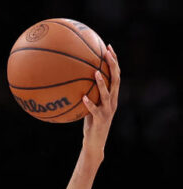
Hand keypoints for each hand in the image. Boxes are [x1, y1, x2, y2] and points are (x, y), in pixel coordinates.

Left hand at [82, 44, 119, 163]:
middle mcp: (113, 101)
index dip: (114, 61)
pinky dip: (90, 103)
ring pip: (107, 94)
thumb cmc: (90, 122)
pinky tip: (83, 97)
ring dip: (102, 83)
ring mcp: (108, 110)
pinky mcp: (100, 120)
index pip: (116, 75)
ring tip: (96, 72)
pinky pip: (95, 110)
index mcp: (112, 96)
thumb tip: (71, 79)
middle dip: (112, 65)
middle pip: (116, 80)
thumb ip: (86, 92)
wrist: (95, 142)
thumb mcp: (89, 105)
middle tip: (106, 52)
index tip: (108, 47)